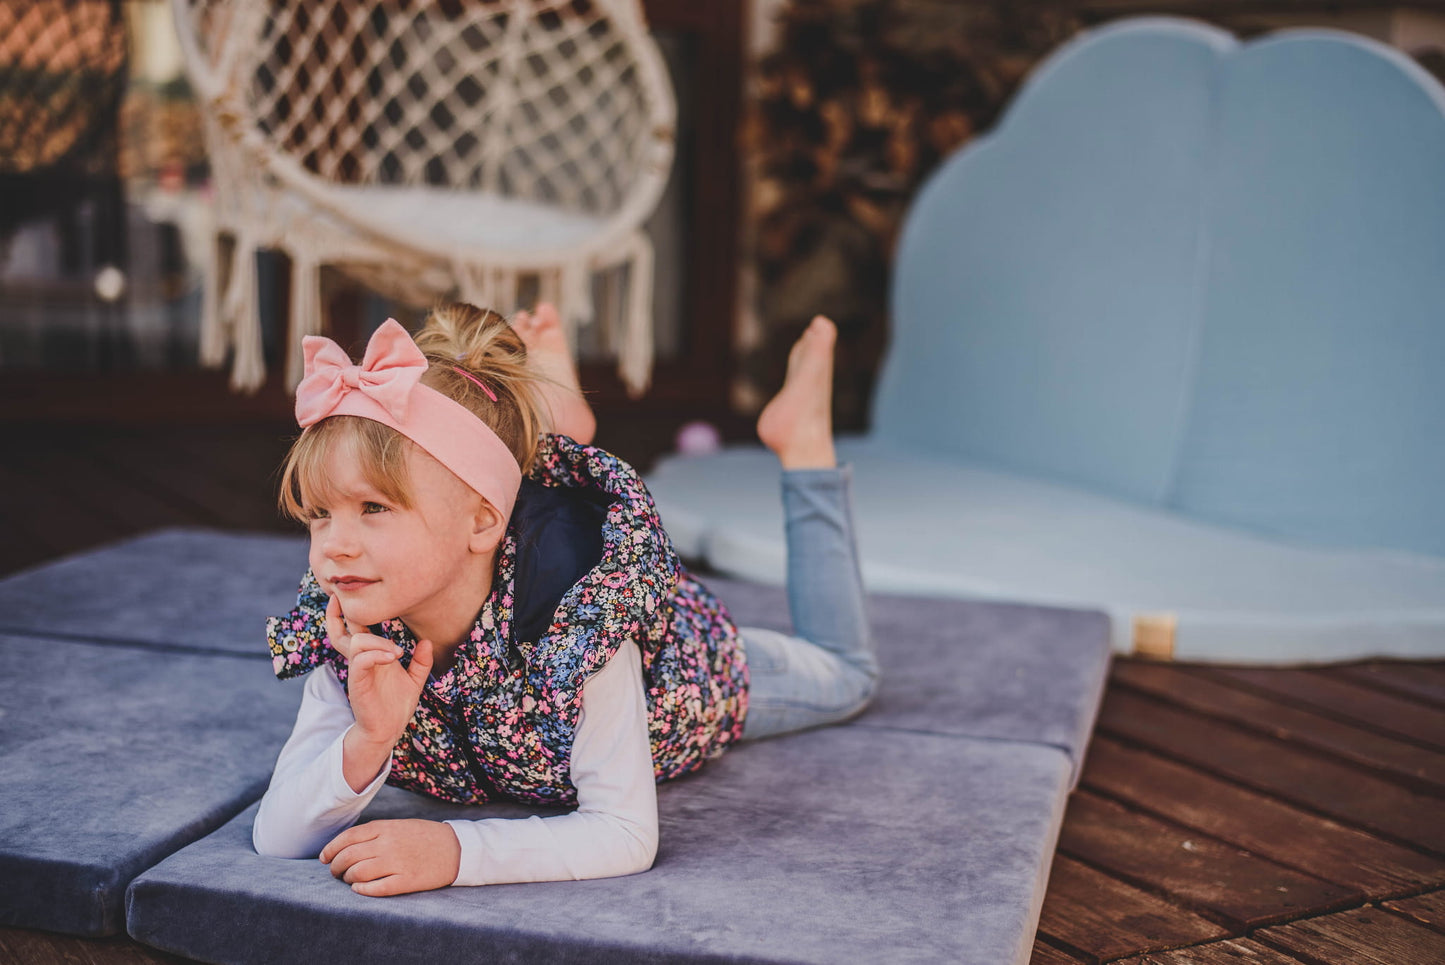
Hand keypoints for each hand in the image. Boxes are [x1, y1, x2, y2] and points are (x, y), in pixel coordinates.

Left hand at [320, 819, 460, 895]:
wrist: (456, 848)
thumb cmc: (424, 836)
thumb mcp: (399, 825)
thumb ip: (375, 833)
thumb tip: (345, 845)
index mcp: (385, 827)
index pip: (347, 838)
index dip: (331, 849)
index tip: (324, 858)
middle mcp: (388, 844)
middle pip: (348, 857)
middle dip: (335, 867)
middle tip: (335, 872)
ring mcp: (397, 863)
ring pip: (357, 874)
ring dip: (348, 879)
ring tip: (350, 880)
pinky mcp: (406, 881)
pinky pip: (375, 888)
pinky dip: (362, 890)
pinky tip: (359, 889)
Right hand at [325, 593, 434, 749]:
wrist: (389, 730)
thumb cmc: (396, 706)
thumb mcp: (415, 680)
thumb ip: (421, 661)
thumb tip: (428, 642)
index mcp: (371, 656)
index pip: (356, 628)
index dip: (351, 611)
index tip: (356, 593)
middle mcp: (361, 660)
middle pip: (340, 631)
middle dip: (338, 614)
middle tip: (339, 598)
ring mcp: (358, 671)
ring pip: (356, 641)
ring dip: (377, 641)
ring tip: (397, 652)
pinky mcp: (358, 683)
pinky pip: (360, 660)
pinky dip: (377, 654)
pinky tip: (393, 657)